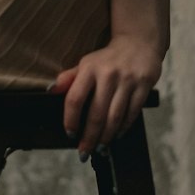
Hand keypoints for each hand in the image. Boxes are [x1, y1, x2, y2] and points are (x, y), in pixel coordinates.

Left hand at [50, 34, 162, 154]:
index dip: (70, 119)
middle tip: (84, 152)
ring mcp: (127, 80)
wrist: (138, 42)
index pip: (75, 99)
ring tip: (100, 148)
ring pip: (115, 116)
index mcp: (89, 69)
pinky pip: (132, 112)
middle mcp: (108, 75)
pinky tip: (117, 135)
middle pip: (96, 113)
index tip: (69, 134)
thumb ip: (69, 78)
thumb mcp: (86, 63)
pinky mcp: (144, 85)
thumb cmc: (107, 58)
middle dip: (89, 136)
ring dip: (106, 136)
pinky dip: (124, 127)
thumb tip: (50, 90)